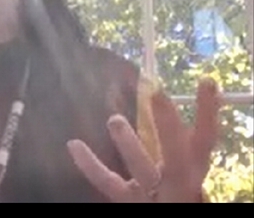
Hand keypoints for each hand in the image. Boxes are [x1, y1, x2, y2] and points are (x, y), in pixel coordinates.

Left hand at [67, 78, 221, 201]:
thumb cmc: (172, 186)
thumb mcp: (181, 166)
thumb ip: (172, 140)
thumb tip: (153, 93)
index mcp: (195, 168)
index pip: (206, 138)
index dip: (209, 111)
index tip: (207, 81)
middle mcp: (178, 182)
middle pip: (178, 155)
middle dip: (169, 125)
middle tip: (157, 94)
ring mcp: (152, 194)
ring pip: (143, 170)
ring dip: (130, 145)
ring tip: (115, 119)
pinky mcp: (127, 202)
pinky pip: (108, 183)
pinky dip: (90, 164)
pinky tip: (73, 144)